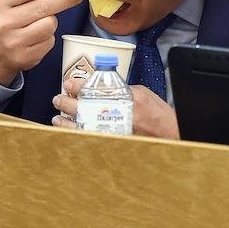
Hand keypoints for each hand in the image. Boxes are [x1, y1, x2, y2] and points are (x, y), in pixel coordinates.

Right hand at [0, 0, 85, 85]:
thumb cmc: (3, 21)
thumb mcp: (5, 1)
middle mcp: (4, 23)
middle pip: (44, 6)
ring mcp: (15, 42)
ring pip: (50, 24)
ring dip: (51, 22)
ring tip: (39, 24)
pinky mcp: (25, 57)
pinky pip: (49, 41)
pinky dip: (48, 38)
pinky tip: (36, 38)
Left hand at [51, 80, 179, 138]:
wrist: (170, 134)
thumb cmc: (157, 113)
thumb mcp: (140, 93)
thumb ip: (119, 89)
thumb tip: (97, 86)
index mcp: (125, 97)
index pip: (94, 88)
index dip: (77, 85)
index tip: (68, 84)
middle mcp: (118, 114)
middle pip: (83, 108)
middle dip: (66, 103)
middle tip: (58, 100)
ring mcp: (115, 131)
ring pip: (81, 128)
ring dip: (66, 123)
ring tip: (57, 119)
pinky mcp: (113, 143)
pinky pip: (88, 140)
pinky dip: (76, 137)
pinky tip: (68, 134)